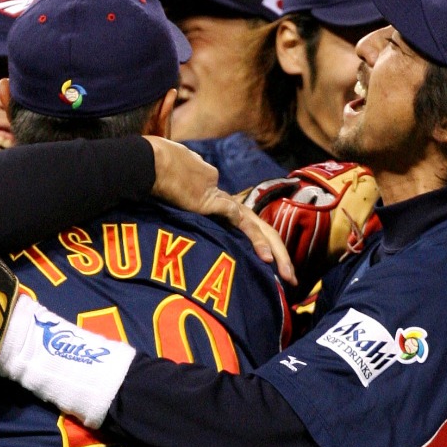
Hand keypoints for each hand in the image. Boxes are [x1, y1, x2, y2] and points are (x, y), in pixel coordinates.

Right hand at [145, 137, 294, 283]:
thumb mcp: (181, 209)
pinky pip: (242, 225)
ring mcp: (224, 203)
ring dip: (276, 253)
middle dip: (281, 256)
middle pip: (264, 231)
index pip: (254, 231)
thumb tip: (190, 240)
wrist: (154, 165)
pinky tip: (265, 258)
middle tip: (292, 281)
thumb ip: (193, 218)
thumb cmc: (162, 184)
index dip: (267, 250)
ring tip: (285, 275)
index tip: (275, 275)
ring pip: (260, 229)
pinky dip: (256, 241)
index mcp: (224, 207)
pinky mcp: (216, 202)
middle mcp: (229, 206)